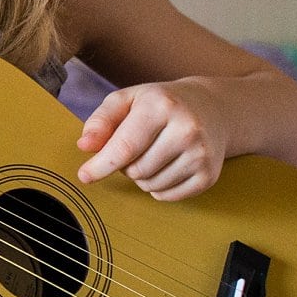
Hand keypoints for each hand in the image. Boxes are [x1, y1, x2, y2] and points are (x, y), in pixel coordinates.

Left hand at [75, 78, 229, 200]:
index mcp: (162, 106)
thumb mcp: (127, 100)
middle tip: (136, 147)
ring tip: (152, 154)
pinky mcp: (209, 175)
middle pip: (135, 170)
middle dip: (125, 165)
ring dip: (141, 177)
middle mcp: (186, 130)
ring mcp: (201, 154)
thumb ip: (101, 120)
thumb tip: (84, 146)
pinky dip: (158, 188)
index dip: (101, 165)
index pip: (125, 147)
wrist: (211, 108)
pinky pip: (168, 196)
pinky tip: (166, 166)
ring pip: (150, 186)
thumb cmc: (160, 104)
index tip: (84, 176)